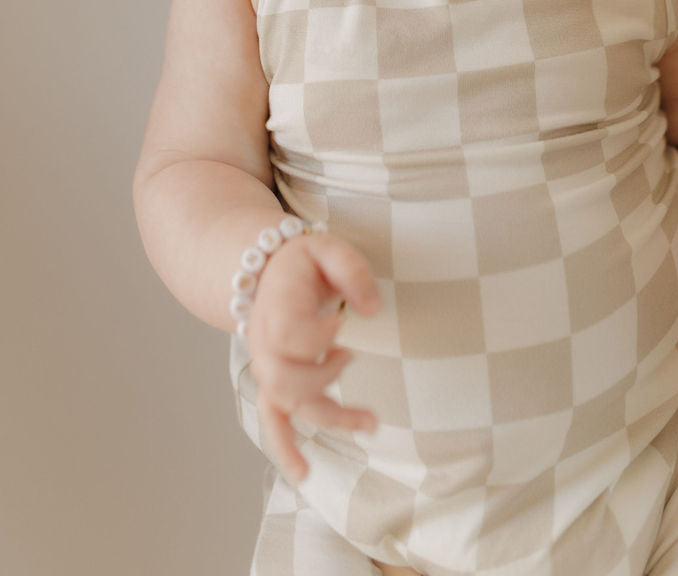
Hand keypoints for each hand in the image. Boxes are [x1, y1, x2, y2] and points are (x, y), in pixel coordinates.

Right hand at [246, 231, 379, 480]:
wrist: (266, 271)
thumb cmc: (304, 262)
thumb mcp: (328, 247)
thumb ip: (351, 271)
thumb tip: (372, 309)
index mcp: (275, 306)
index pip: (288, 334)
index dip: (318, 335)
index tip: (343, 321)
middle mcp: (264, 342)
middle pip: (284, 378)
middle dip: (325, 378)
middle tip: (351, 355)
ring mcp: (267, 366)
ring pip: (288, 405)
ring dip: (329, 417)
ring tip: (371, 422)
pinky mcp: (273, 383)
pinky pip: (273, 422)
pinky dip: (285, 450)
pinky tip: (305, 472)